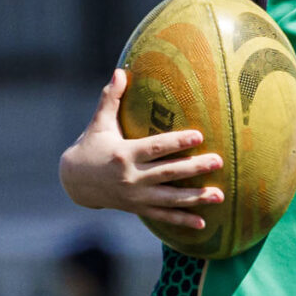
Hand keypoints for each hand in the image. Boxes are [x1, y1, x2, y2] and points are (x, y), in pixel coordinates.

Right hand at [60, 68, 225, 231]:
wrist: (75, 181)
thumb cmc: (91, 146)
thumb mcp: (99, 123)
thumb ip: (111, 98)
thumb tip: (120, 71)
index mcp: (123, 154)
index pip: (155, 148)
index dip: (177, 143)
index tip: (199, 137)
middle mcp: (131, 177)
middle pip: (167, 173)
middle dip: (194, 168)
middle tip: (218, 162)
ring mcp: (135, 196)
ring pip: (169, 198)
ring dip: (195, 198)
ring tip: (219, 195)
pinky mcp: (137, 208)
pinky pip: (163, 216)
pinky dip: (182, 221)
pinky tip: (202, 224)